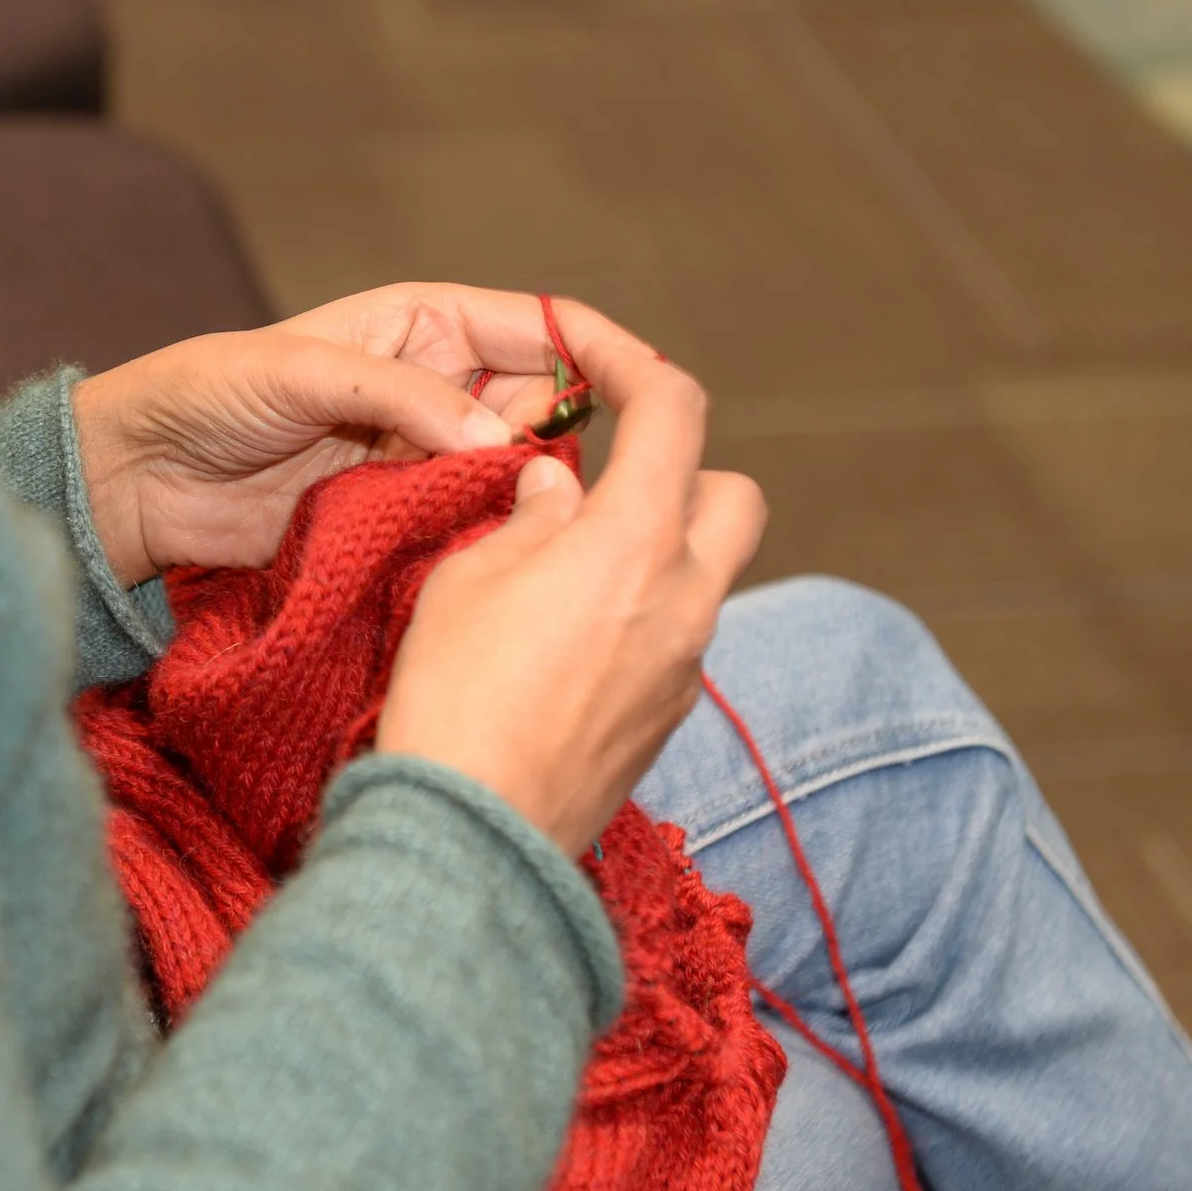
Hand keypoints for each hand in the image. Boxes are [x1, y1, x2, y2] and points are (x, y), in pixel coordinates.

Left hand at [70, 283, 618, 587]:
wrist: (138, 478)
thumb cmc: (207, 394)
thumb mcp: (305, 371)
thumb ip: (404, 397)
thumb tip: (499, 444)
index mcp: (426, 323)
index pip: (541, 327)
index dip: (598, 352)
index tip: (650, 390)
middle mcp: (437, 386)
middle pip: (541, 410)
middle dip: (556, 441)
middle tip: (547, 485)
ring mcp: (421, 457)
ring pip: (509, 476)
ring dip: (516, 499)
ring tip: (512, 524)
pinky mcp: (397, 517)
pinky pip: (464, 527)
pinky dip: (478, 540)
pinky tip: (482, 556)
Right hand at [375, 333, 765, 857]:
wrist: (472, 836)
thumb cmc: (455, 697)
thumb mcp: (467, 579)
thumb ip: (527, 516)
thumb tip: (558, 482)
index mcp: (634, 543)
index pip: (676, 412)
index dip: (637, 362)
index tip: (592, 353)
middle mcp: (684, 600)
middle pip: (736, 496)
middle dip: (685, 472)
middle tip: (607, 482)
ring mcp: (686, 667)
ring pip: (707, 573)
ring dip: (658, 550)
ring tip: (567, 571)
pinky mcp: (668, 720)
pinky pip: (677, 638)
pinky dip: (640, 617)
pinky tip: (565, 643)